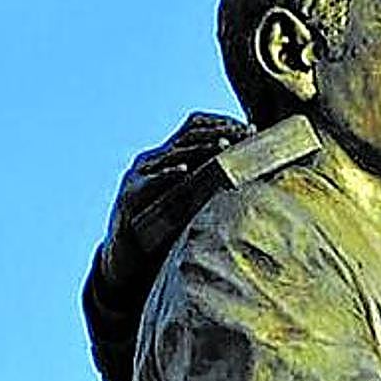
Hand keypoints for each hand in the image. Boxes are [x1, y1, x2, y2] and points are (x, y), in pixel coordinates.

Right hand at [99, 111, 250, 292]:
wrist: (127, 256)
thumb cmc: (164, 231)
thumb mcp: (191, 203)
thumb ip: (211, 189)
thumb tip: (254, 186)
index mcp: (167, 157)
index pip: (196, 127)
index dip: (223, 124)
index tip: (251, 129)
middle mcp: (152, 160)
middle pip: (188, 134)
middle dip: (219, 132)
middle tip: (245, 135)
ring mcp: (139, 175)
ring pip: (172, 154)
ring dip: (200, 149)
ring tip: (223, 145)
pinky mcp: (130, 196)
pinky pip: (150, 182)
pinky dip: (168, 175)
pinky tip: (185, 172)